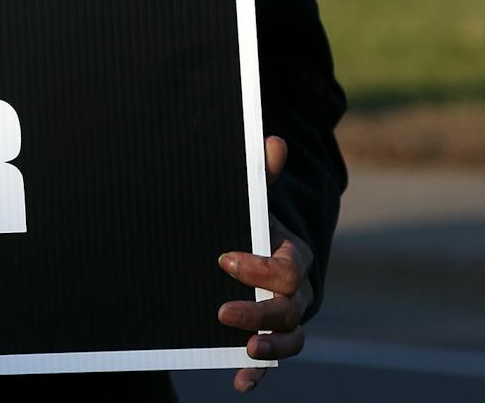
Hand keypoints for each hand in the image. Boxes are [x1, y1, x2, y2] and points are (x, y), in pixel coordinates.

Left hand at [217, 136, 313, 392]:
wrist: (259, 250)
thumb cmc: (255, 222)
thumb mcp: (256, 200)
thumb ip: (261, 176)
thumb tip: (273, 141)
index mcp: (296, 256)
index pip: (289, 268)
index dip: (259, 266)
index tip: (223, 258)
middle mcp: (299, 292)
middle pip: (290, 308)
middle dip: (258, 310)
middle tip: (221, 309)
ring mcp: (289, 318)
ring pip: (291, 339)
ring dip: (269, 347)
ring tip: (244, 349)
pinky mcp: (274, 338)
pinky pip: (274, 360)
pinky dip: (259, 374)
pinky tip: (238, 383)